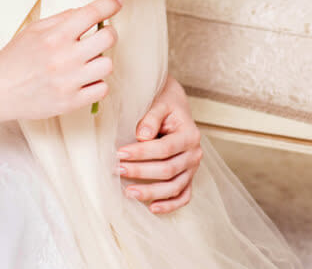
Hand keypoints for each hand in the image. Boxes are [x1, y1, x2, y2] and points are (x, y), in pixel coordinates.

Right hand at [0, 0, 120, 121]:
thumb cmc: (14, 59)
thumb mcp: (33, 30)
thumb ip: (61, 19)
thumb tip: (86, 11)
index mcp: (55, 36)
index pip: (92, 13)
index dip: (109, 5)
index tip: (116, 3)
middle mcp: (65, 57)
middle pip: (108, 38)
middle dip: (108, 33)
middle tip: (100, 36)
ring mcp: (69, 81)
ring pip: (108, 64)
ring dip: (101, 60)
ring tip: (88, 61)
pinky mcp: (71, 102)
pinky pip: (102, 89)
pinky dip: (97, 83)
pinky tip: (84, 80)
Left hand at [116, 76, 203, 213]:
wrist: (175, 105)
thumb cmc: (165, 103)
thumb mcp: (159, 103)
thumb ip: (151, 117)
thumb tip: (142, 136)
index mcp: (190, 134)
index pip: (164, 148)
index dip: (141, 153)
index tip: (119, 153)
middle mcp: (194, 153)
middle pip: (168, 170)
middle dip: (140, 171)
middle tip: (117, 169)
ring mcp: (192, 167)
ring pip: (174, 186)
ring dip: (151, 192)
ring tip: (128, 192)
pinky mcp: (188, 176)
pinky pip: (184, 195)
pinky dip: (170, 205)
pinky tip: (152, 208)